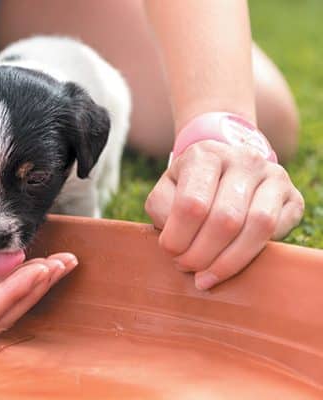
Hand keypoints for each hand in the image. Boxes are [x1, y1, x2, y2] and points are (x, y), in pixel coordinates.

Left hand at [145, 140, 303, 289]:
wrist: (226, 169)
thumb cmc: (190, 185)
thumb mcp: (167, 189)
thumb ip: (161, 208)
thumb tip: (174, 242)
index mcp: (205, 155)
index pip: (192, 204)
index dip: (179, 237)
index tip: (171, 253)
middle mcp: (243, 160)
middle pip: (225, 219)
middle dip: (202, 254)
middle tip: (187, 268)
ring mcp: (273, 176)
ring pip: (258, 226)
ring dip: (228, 261)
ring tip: (206, 276)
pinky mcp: (293, 196)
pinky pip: (278, 232)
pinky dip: (254, 254)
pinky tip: (232, 262)